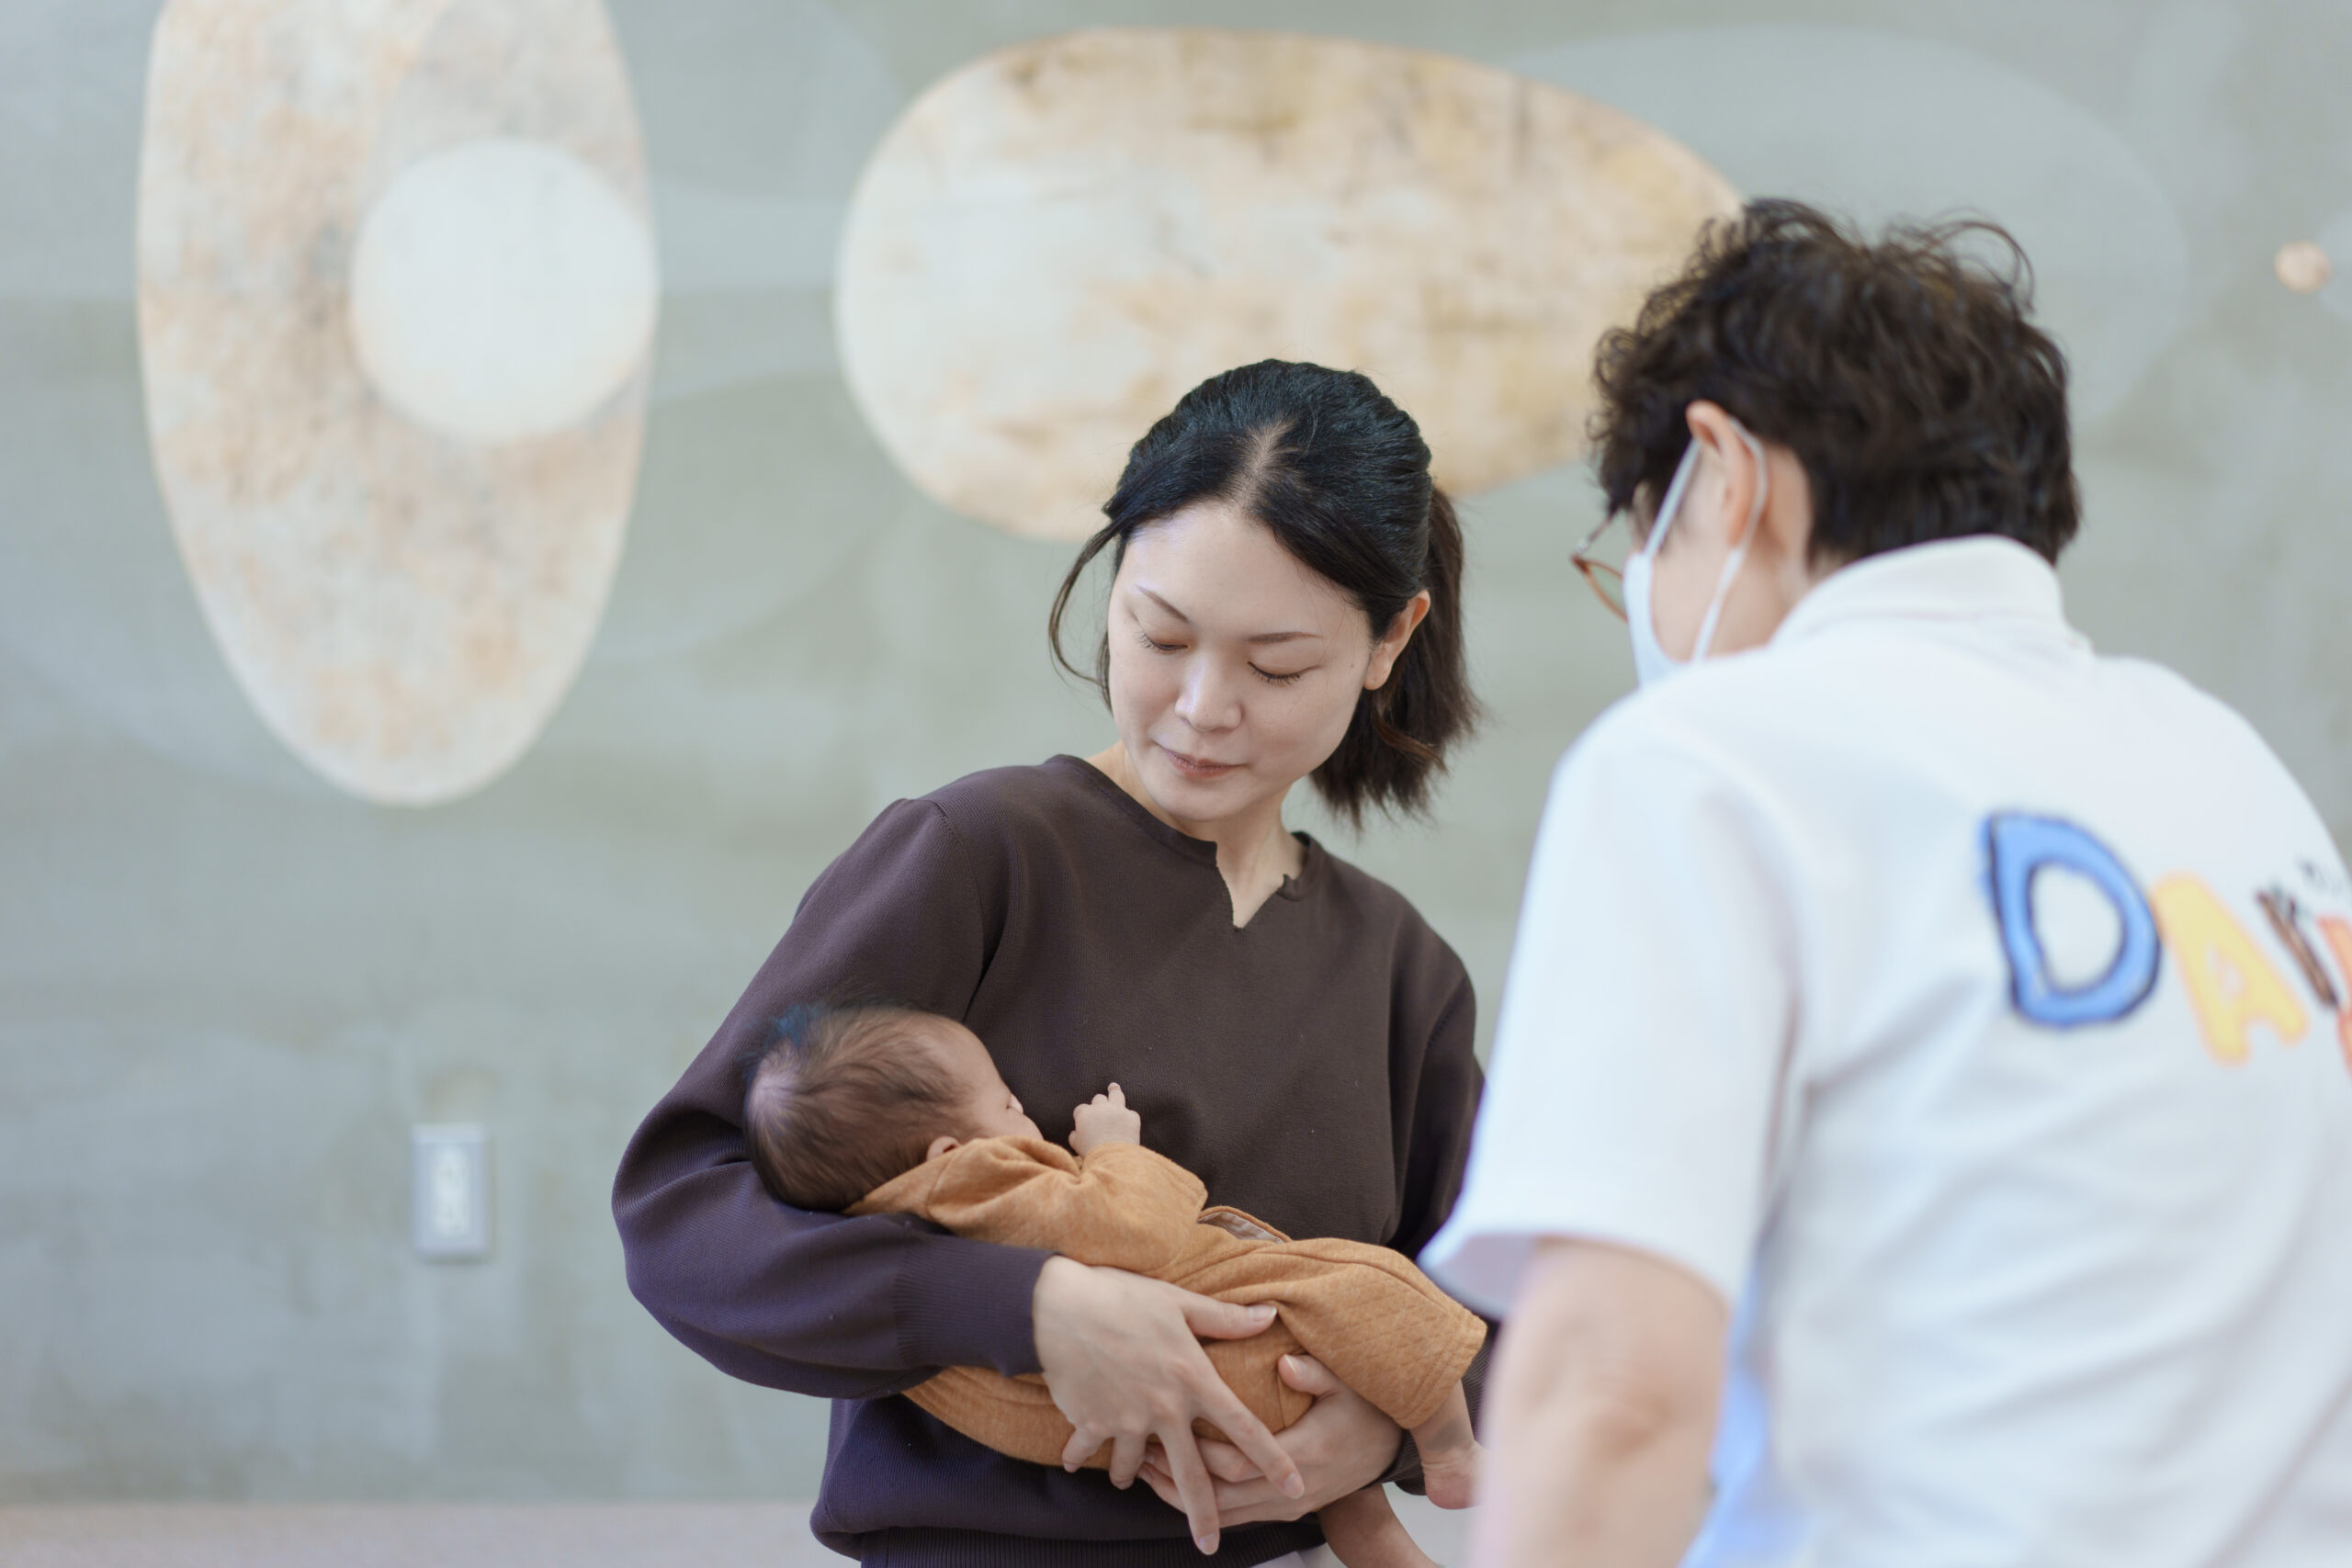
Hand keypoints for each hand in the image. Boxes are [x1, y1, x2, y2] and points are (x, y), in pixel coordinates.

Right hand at [1032, 1256, 1303, 1554]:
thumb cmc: (1121, 1297)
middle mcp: (1164, 1408)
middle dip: (1203, 1515)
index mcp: (1193, 1378)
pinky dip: (1080, 1457)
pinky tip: (1075, 1461)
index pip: (1245, 1426)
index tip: (1295, 1487)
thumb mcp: (1178, 1302)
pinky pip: (1089, 1453)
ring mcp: (1127, 1420)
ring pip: (1135, 1467)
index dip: (1274, 1459)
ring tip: (1128, 1477)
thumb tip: (1271, 1314)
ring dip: (1130, 1474)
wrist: (1057, 1307)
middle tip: (1211, 1544)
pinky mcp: (1091, 1422)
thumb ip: (1227, 1319)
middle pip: (1193, 1474)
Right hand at [1070, 1082, 1142, 1154]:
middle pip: (1098, 1098)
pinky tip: (1128, 1120)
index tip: (1083, 1119)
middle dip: (1098, 1103)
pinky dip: (1129, 1117)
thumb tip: (1074, 1133)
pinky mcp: (1131, 1116)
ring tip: (1114, 1087)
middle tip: (1099, 1104)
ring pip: (1116, 1094)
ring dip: (1114, 1090)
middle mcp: (1101, 1108)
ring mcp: (1117, 1110)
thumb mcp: (1076, 1145)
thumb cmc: (1092, 1151)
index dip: (1082, 1114)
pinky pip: (1131, 1113)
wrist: (1112, 1156)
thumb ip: (1074, 1136)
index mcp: (1085, 1114)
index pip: (1081, 1108)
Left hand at [1139, 1354, 1399, 1526]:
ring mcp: (1288, 1506)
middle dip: (1178, 1479)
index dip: (1199, 1452)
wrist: (1387, 1452)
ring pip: (1226, 1514)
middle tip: (1142, 1455)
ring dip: (1184, 1498)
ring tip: (1146, 1474)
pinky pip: (1237, 1516)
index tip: (1168, 1427)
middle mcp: (1293, 1489)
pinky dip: (1204, 1504)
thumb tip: (1285, 1363)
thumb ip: (1315, 1373)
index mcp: (1306, 1452)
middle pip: (1223, 1498)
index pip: (1239, 1464)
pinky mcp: (1283, 1510)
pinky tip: (1177, 1487)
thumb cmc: (1365, 1409)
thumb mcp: (1348, 1383)